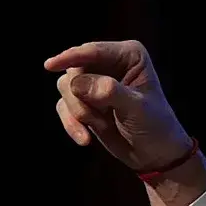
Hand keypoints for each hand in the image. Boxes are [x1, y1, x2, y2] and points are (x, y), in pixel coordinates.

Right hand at [45, 39, 191, 171]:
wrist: (154, 154)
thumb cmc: (155, 126)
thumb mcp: (138, 109)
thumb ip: (110, 92)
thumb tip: (78, 84)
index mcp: (129, 55)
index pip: (94, 51)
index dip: (71, 57)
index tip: (50, 66)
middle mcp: (109, 62)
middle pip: (74, 70)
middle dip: (80, 98)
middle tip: (96, 120)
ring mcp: (94, 80)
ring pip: (66, 87)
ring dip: (79, 112)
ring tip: (101, 126)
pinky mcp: (84, 100)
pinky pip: (64, 106)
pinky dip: (71, 123)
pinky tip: (85, 140)